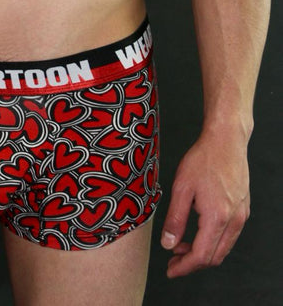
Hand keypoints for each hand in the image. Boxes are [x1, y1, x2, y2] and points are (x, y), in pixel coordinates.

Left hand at [160, 129, 249, 277]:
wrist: (226, 140)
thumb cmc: (204, 159)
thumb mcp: (181, 187)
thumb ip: (175, 219)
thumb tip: (168, 244)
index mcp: (217, 217)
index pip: (201, 255)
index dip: (184, 267)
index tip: (170, 270)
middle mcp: (234, 220)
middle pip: (214, 257)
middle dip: (192, 262)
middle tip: (173, 259)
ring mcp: (241, 215)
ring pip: (223, 247)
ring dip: (202, 252)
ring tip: (181, 245)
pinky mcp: (243, 209)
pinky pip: (229, 235)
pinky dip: (213, 241)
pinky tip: (197, 231)